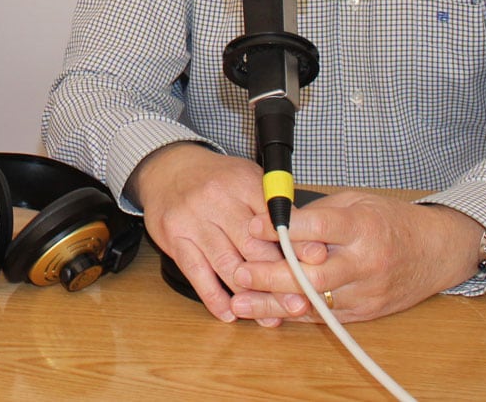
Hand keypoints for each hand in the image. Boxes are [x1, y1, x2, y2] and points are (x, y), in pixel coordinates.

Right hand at [132, 143, 324, 324]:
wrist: (169, 169)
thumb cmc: (217, 180)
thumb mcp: (249, 179)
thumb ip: (276, 208)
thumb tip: (309, 245)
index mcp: (242, 183)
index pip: (274, 219)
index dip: (296, 245)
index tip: (316, 264)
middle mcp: (217, 200)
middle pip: (253, 248)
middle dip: (277, 280)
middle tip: (297, 304)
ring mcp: (193, 219)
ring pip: (227, 265)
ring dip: (250, 296)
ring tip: (269, 317)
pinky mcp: (174, 237)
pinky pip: (196, 272)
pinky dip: (214, 297)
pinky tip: (229, 313)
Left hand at [230, 193, 483, 322]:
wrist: (436, 251)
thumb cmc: (391, 220)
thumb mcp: (356, 201)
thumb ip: (318, 212)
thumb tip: (274, 219)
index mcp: (364, 227)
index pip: (320, 227)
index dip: (284, 228)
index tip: (253, 226)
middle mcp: (366, 262)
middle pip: (313, 273)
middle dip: (271, 275)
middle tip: (239, 273)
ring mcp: (367, 291)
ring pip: (315, 302)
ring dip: (274, 303)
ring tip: (241, 302)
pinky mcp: (366, 312)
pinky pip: (325, 316)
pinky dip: (294, 314)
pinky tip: (267, 312)